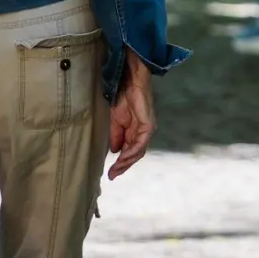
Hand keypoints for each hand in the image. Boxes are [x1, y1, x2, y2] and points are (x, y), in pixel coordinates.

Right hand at [108, 51, 155, 179]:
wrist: (129, 82)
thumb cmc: (123, 97)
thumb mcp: (115, 121)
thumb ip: (116, 136)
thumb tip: (114, 152)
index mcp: (134, 131)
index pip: (129, 151)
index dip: (121, 163)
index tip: (110, 173)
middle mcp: (142, 132)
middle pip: (135, 154)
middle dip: (123, 166)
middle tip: (112, 175)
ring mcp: (146, 129)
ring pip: (138, 151)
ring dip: (126, 162)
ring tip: (116, 169)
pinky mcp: (148, 126)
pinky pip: (140, 143)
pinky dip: (131, 152)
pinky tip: (123, 157)